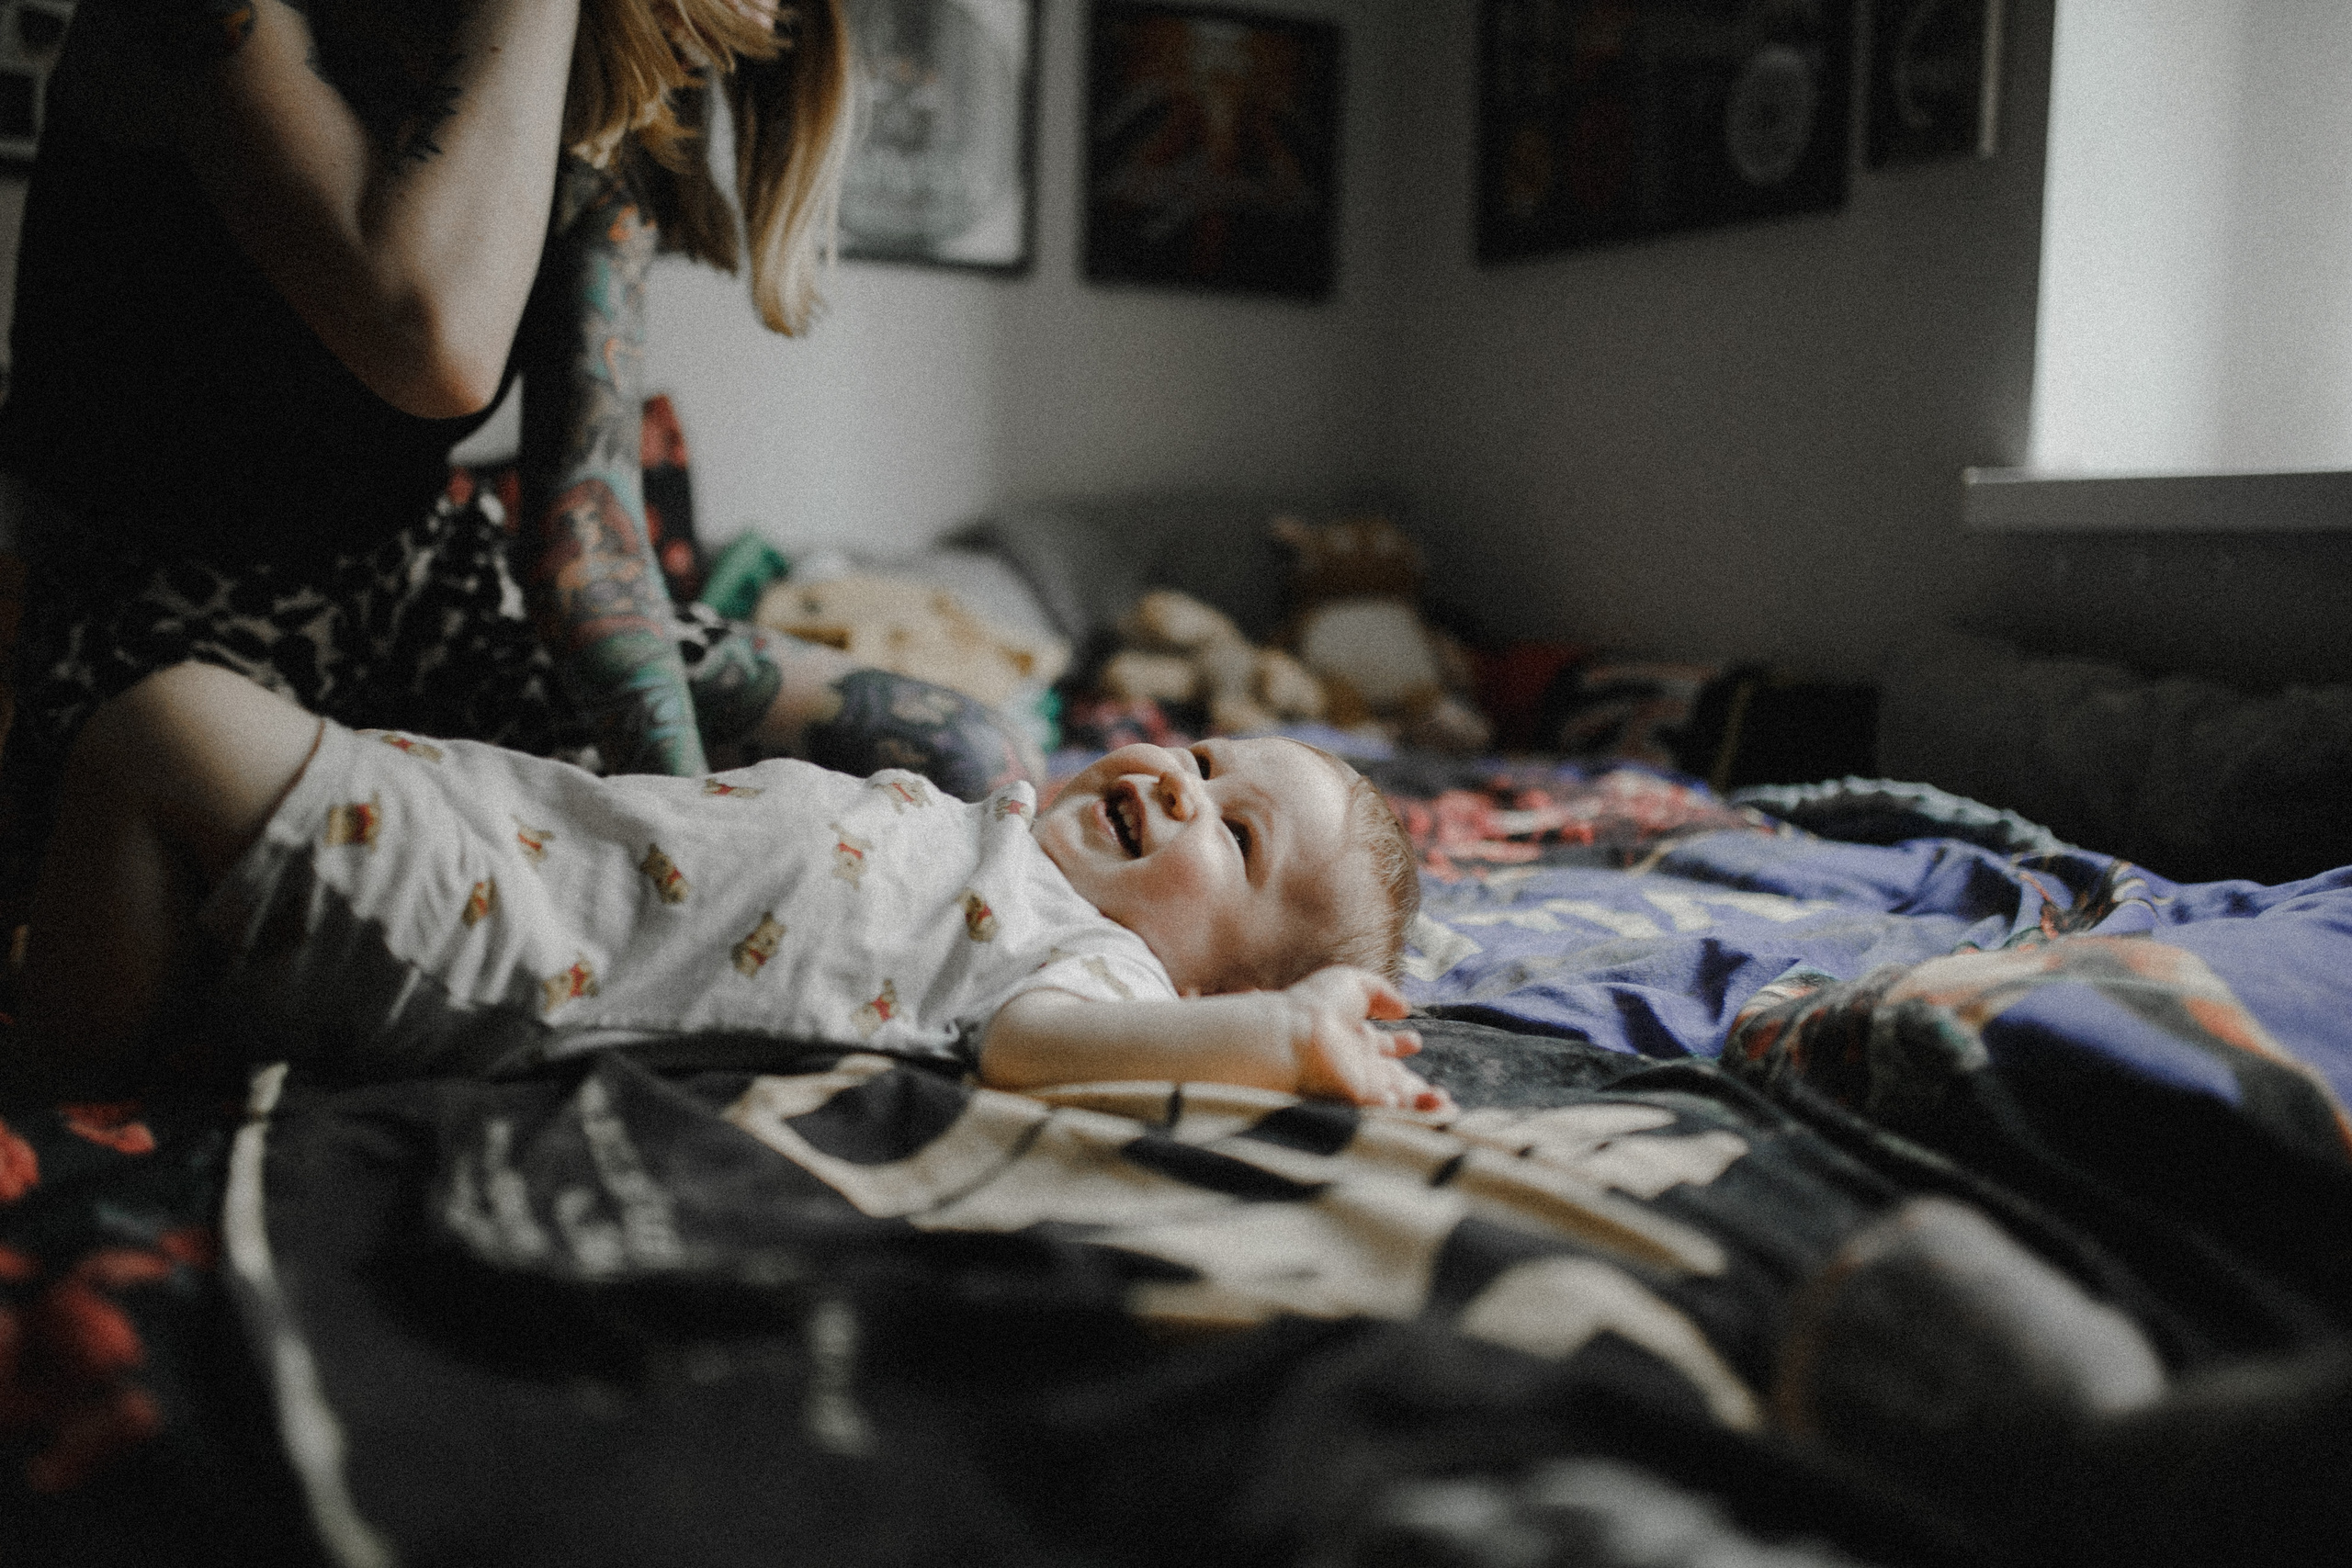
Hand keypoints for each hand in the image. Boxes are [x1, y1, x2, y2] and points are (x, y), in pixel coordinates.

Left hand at [1281, 967, 1451, 1112]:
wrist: (1294, 1031)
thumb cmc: (1315, 1004)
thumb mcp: (1353, 983)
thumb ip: (1382, 992)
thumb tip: (1404, 1008)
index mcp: (1356, 1037)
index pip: (1384, 1046)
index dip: (1401, 1044)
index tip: (1416, 1040)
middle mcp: (1361, 1063)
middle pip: (1396, 1079)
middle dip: (1419, 1087)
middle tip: (1442, 1094)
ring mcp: (1363, 1083)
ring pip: (1400, 1101)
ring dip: (1425, 1107)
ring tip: (1448, 1108)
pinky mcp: (1364, 1099)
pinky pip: (1392, 1111)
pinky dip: (1412, 1111)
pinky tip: (1431, 1108)